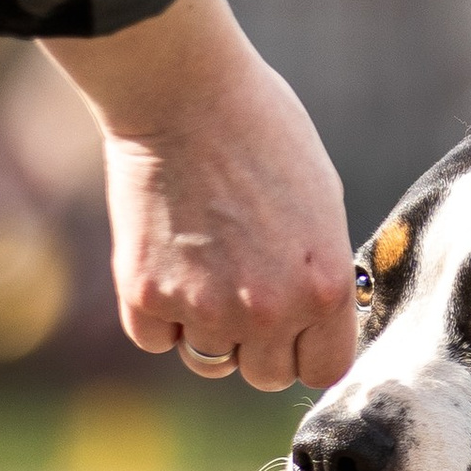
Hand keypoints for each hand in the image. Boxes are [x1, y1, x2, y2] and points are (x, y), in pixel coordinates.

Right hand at [40, 0, 355, 391]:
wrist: (185, 94)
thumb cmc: (262, 133)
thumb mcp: (321, 206)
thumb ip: (318, 274)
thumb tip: (314, 321)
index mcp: (325, 288)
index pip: (324, 369)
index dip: (309, 348)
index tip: (296, 326)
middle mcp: (268, 312)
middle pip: (266, 375)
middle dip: (259, 343)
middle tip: (245, 287)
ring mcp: (205, 309)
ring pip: (210, 362)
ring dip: (208, 328)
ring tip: (205, 262)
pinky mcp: (146, 297)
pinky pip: (158, 339)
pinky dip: (159, 311)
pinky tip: (167, 256)